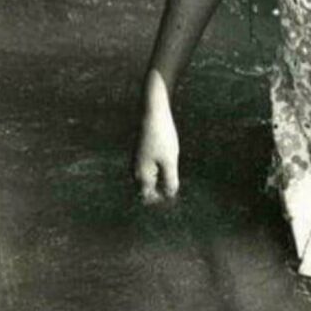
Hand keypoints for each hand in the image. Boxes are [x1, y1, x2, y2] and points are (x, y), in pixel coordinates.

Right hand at [133, 71, 179, 203]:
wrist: (152, 111)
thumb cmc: (162, 136)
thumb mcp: (170, 160)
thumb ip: (170, 181)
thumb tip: (170, 196)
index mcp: (140, 175)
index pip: (148, 197)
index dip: (161, 198)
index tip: (174, 192)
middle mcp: (134, 169)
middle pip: (147, 188)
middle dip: (160, 188)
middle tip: (175, 182)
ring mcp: (136, 159)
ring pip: (148, 176)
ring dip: (160, 177)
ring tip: (172, 168)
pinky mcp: (140, 150)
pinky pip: (149, 165)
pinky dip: (158, 166)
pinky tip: (167, 158)